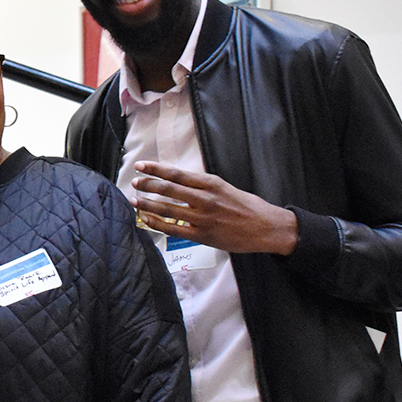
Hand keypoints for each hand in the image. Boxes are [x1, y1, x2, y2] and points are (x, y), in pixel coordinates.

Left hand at [130, 160, 298, 254]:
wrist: (267, 228)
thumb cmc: (247, 207)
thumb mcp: (226, 187)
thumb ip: (203, 185)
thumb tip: (178, 181)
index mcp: (211, 184)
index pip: (177, 173)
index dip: (156, 169)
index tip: (142, 165)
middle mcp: (205, 199)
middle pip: (169, 189)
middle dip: (148, 185)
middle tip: (135, 182)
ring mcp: (203, 218)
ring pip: (168, 209)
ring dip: (148, 204)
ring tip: (135, 200)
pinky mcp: (202, 235)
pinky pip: (173, 229)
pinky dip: (157, 223)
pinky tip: (146, 219)